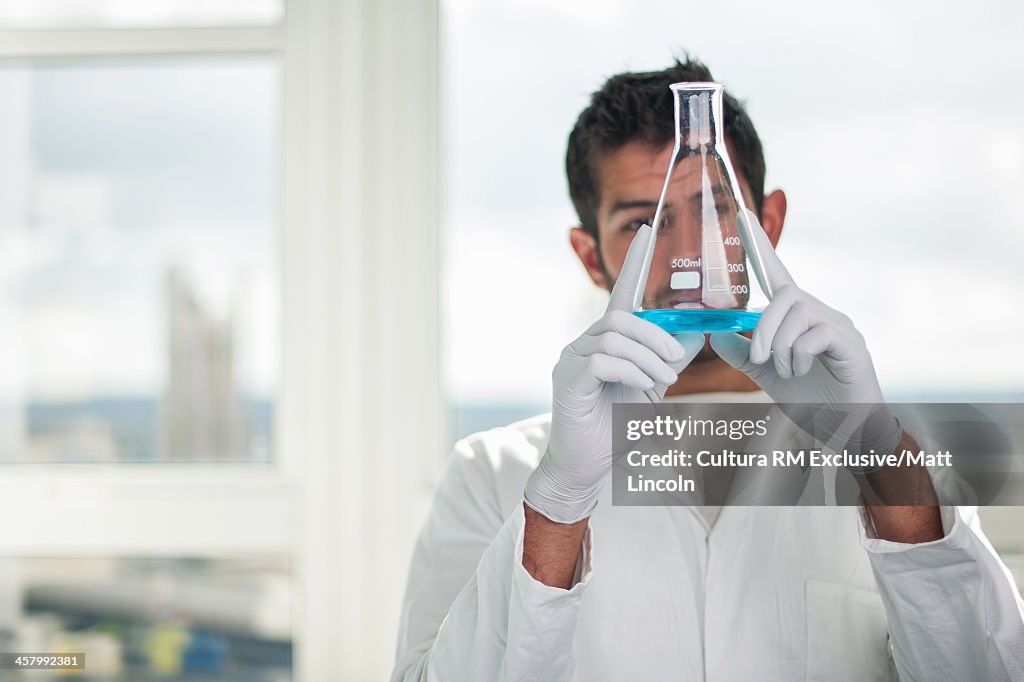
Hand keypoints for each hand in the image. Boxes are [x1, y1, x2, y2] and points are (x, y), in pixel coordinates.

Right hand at [524, 225, 703, 523]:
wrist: (586, 468)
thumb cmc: (616, 428)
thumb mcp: (653, 389)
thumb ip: (670, 359)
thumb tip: (698, 329)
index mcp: (605, 342)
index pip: (621, 292)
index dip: (635, 262)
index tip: (648, 228)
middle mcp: (583, 344)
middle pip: (621, 316)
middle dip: (656, 335)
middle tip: (677, 362)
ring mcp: (571, 360)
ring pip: (614, 336)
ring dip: (649, 357)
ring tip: (664, 382)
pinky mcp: (567, 380)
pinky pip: (603, 360)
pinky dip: (632, 370)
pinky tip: (645, 388)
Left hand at [710, 210, 900, 458]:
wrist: (845, 429)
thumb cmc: (810, 399)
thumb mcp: (766, 374)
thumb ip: (741, 353)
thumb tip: (714, 333)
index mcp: (798, 317)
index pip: (777, 274)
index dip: (760, 247)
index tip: (743, 216)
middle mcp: (821, 313)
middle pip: (785, 297)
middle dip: (763, 328)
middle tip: (758, 358)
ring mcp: (839, 326)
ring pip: (796, 314)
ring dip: (778, 346)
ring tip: (783, 370)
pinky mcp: (851, 344)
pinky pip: (815, 334)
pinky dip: (797, 356)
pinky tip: (801, 372)